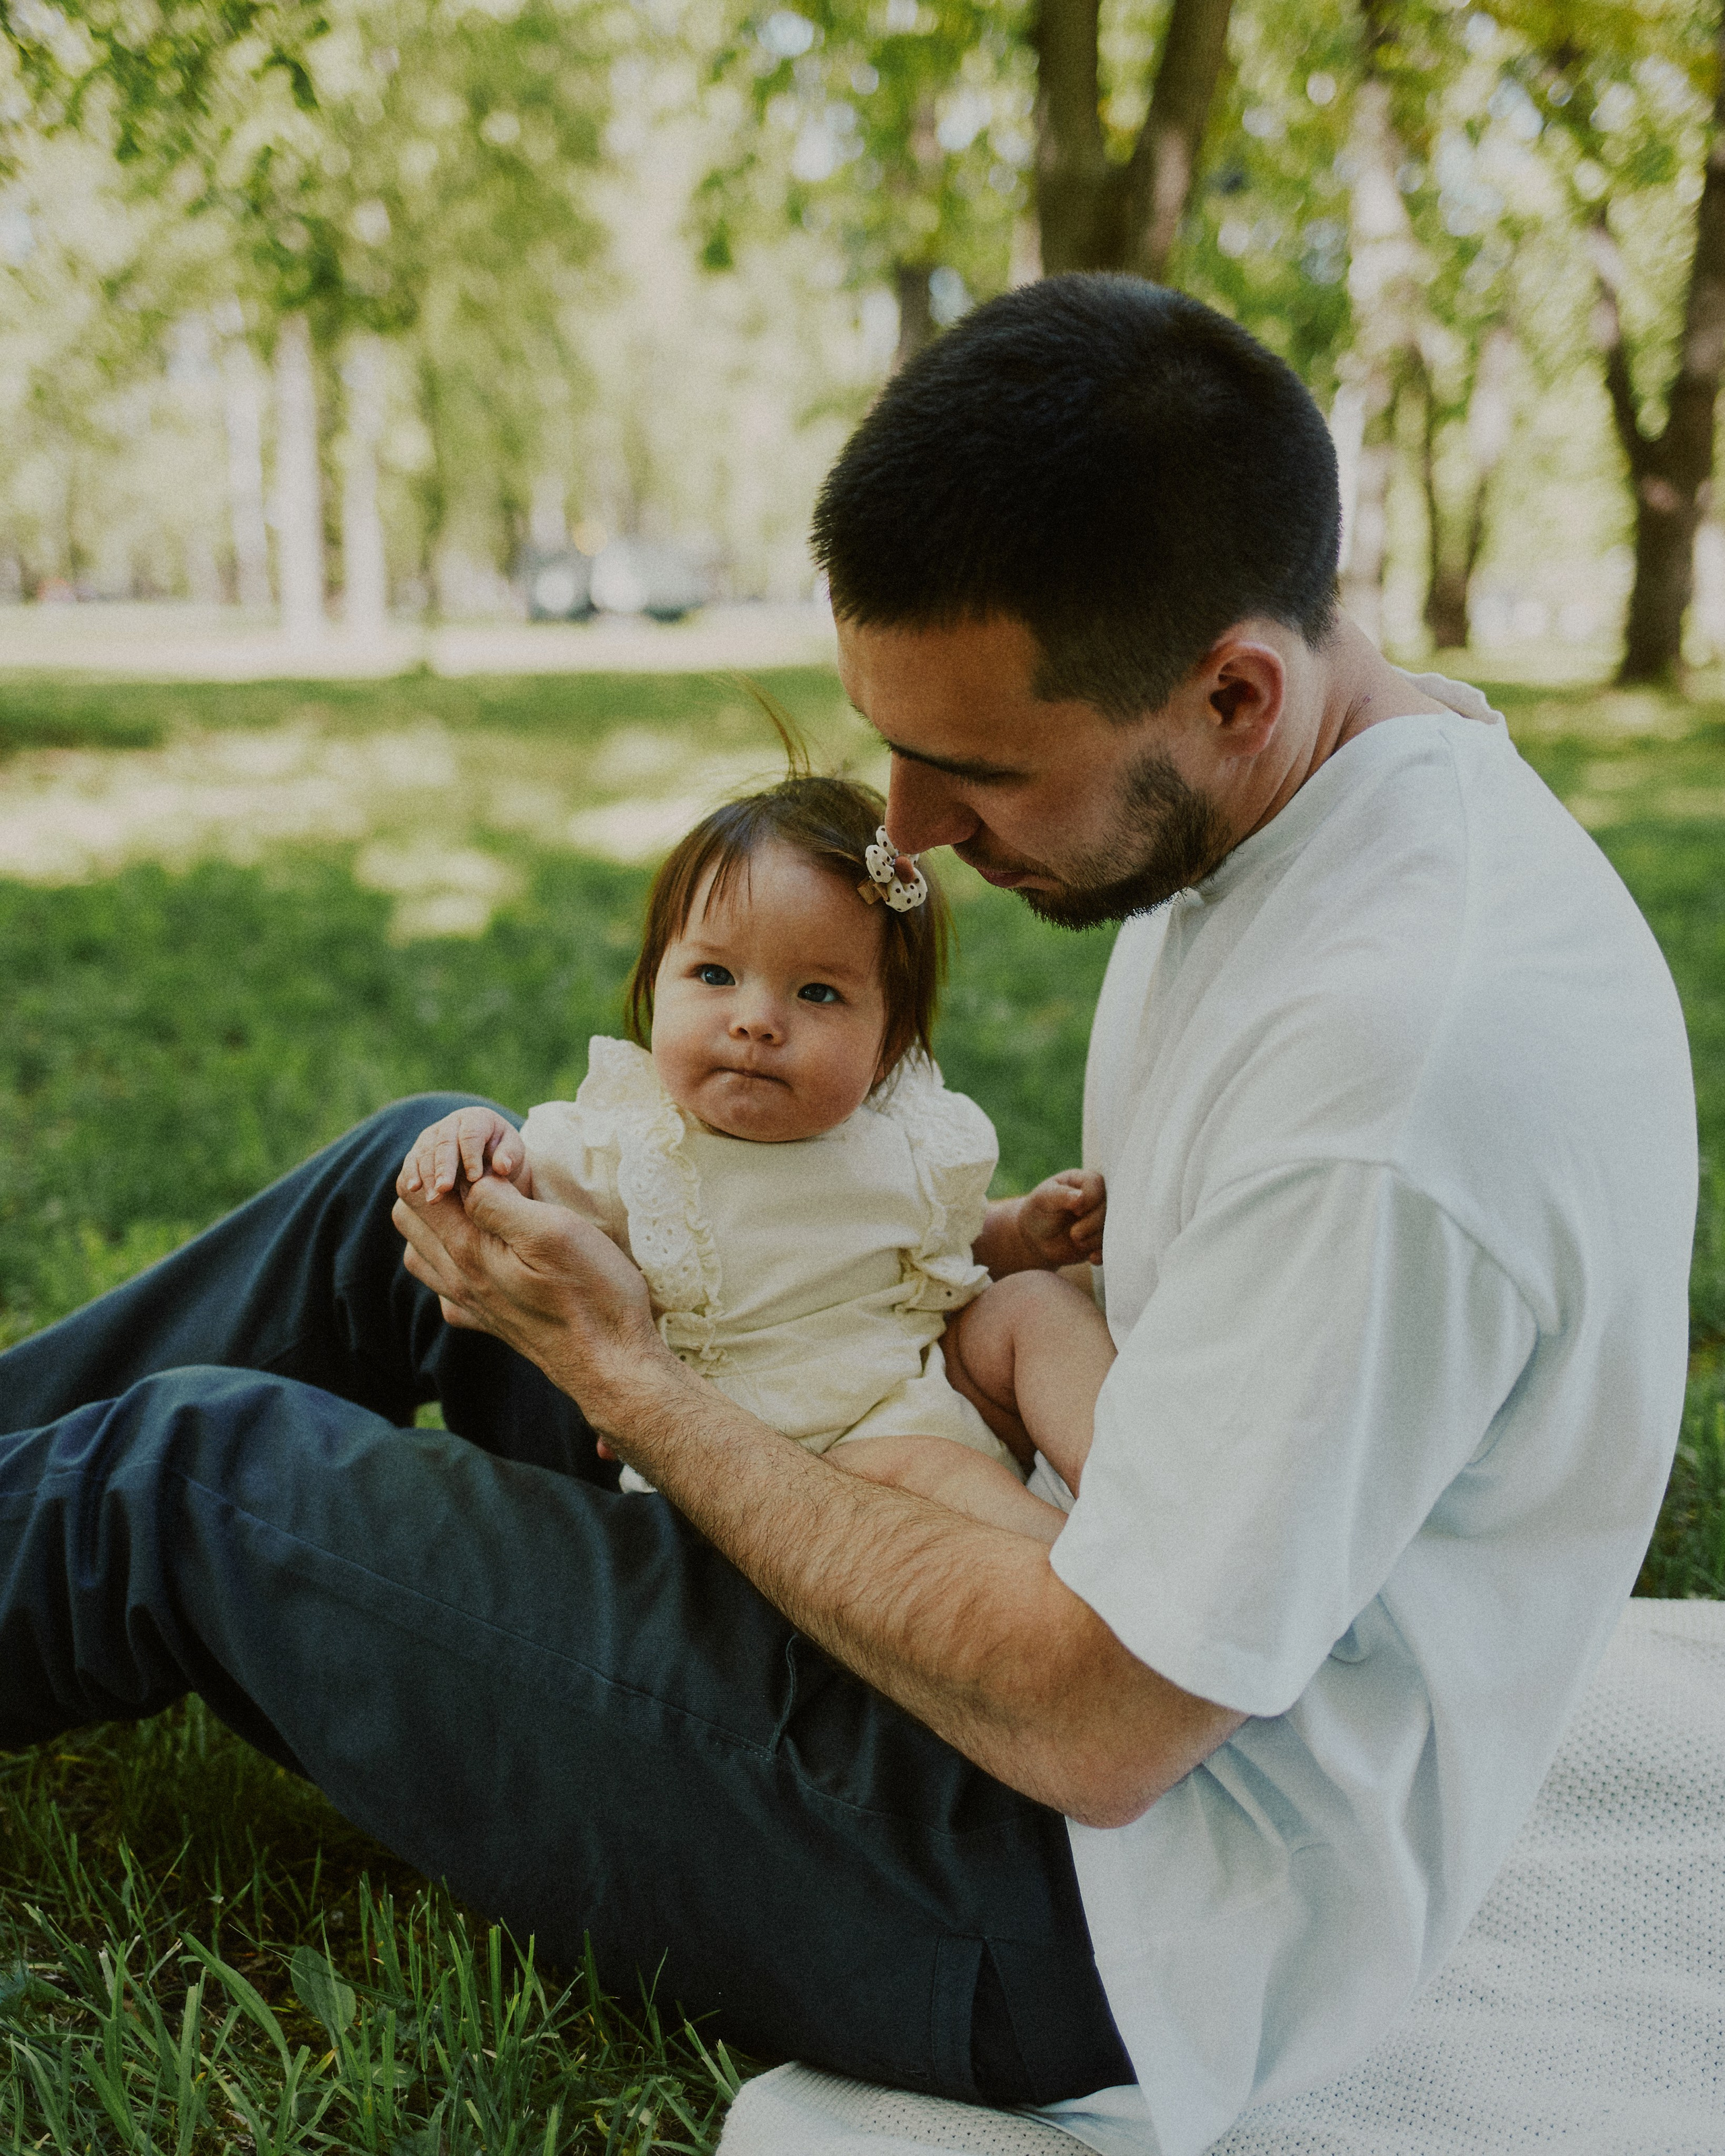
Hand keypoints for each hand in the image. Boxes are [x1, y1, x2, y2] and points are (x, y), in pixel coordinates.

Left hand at [391, 1173, 670, 1433]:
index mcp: (468, 1252)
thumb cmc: (592, 1293)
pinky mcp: (486, 1322)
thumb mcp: (553, 1232)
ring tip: (481, 1206)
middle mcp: (457, 1280)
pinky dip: (450, 1260)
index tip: (483, 1158)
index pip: (417, 1192)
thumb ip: (499, 1203)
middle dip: (431, 1185)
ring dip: (438, 1221)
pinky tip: (484, 1254)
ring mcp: (469, 1305)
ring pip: (419, 1252)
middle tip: (479, 1174)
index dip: (442, 1162)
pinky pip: (443, 1287)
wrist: (611, 1363)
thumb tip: (468, 1180)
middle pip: (409, 1218)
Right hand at [398, 1107, 531, 1202]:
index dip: (471, 1156)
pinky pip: (413, 1159)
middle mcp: (452, 1122)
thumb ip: (509, 1156)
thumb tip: (502, 1166)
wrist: (488, 1154)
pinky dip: (412, 1173)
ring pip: (426, 1152)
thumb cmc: (503, 1152)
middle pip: (444, 1143)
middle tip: (444, 1189)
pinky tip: (414, 1188)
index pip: (470, 1135)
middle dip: (443, 1167)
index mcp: (476, 1118)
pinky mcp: (421, 1148)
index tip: (474, 1178)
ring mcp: (434, 1134)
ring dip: (428, 1176)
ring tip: (434, 1199)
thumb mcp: (513, 1151)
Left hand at [1017, 1169, 1105, 1266]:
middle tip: (1074, 1234)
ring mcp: (1104, 1219)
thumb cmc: (1039, 1211)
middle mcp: (1100, 1198)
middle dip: (1092, 1223)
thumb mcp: (1043, 1199)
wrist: (1038, 1238)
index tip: (1075, 1211)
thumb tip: (1080, 1197)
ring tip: (1076, 1241)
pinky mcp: (1104, 1239)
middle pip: (1110, 1207)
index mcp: (1086, 1181)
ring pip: (1112, 1228)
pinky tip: (1091, 1257)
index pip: (1098, 1184)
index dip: (1090, 1199)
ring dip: (1095, 1239)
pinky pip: (1112, 1246)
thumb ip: (1060, 1195)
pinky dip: (1104, 1253)